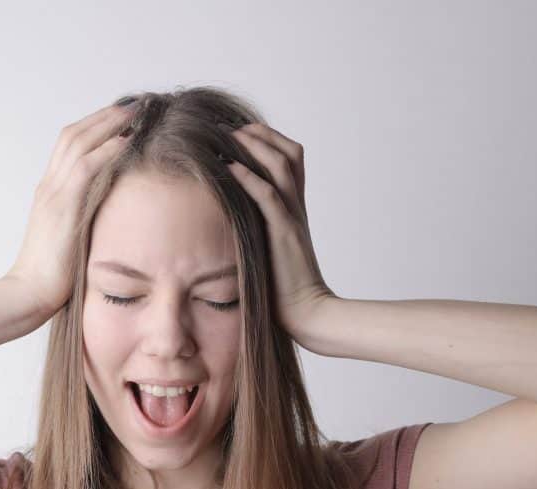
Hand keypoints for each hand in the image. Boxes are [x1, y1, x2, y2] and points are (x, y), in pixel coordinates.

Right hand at [6, 100, 137, 315]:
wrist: (29, 292)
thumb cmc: (52, 276)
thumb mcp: (70, 239)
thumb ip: (84, 220)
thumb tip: (110, 215)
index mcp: (50, 192)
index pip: (69, 146)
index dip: (95, 127)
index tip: (120, 117)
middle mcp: (49, 186)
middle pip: (73, 135)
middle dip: (104, 116)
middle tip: (133, 104)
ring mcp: (53, 194)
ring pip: (79, 142)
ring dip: (108, 124)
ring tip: (135, 112)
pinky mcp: (62, 207)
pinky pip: (86, 167)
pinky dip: (106, 150)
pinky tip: (127, 140)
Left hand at [223, 123, 336, 345]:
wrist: (307, 311)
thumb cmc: (284, 288)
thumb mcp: (271, 249)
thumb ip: (260, 230)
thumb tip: (232, 220)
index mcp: (296, 209)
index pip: (292, 161)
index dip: (271, 141)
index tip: (244, 134)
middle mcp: (297, 207)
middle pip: (291, 153)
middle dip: (263, 135)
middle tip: (234, 128)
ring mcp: (292, 218)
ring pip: (281, 166)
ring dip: (255, 147)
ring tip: (230, 137)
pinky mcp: (284, 232)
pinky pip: (267, 196)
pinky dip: (248, 177)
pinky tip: (230, 167)